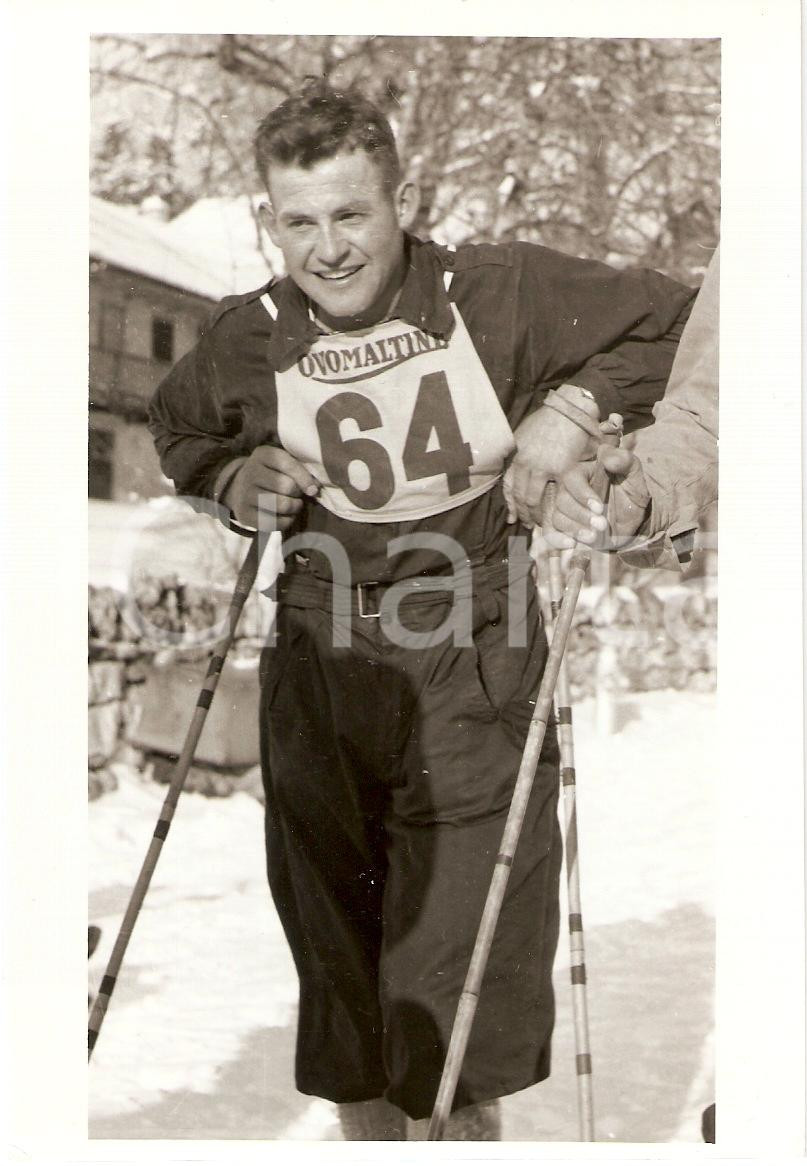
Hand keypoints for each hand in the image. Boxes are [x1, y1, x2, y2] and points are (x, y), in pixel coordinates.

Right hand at [223, 445, 319, 530]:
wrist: (240, 488)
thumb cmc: (271, 474)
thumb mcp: (282, 463)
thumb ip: (300, 469)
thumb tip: (315, 487)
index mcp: (263, 454)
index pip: (288, 464)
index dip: (305, 479)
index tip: (313, 489)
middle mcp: (251, 471)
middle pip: (286, 486)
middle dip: (298, 493)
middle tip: (297, 495)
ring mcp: (245, 494)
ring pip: (281, 505)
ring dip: (294, 507)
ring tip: (294, 505)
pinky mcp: (244, 514)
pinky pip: (273, 522)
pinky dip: (286, 521)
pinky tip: (286, 516)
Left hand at [503, 386, 597, 527]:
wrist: (570, 407)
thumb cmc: (549, 419)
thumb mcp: (525, 434)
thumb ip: (520, 453)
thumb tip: (515, 465)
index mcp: (516, 456)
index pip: (508, 486)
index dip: (511, 505)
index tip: (512, 518)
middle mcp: (525, 463)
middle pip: (520, 496)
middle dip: (524, 514)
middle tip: (530, 526)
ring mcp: (543, 467)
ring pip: (535, 500)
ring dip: (539, 516)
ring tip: (545, 526)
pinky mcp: (563, 468)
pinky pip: (567, 493)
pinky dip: (575, 505)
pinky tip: (578, 514)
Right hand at [545, 446, 651, 548]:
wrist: (633, 518)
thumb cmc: (631, 491)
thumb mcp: (633, 472)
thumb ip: (624, 460)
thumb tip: (608, 458)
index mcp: (582, 472)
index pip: (570, 477)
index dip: (581, 493)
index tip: (599, 507)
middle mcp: (569, 490)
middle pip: (561, 500)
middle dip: (581, 515)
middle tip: (602, 524)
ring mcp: (566, 510)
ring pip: (557, 518)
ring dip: (574, 529)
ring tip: (594, 537)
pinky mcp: (565, 527)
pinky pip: (551, 533)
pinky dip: (557, 540)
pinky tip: (571, 544)